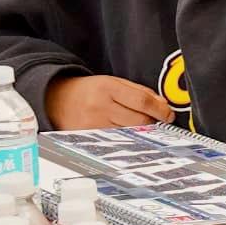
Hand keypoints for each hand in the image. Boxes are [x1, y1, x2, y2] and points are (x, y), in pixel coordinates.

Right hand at [44, 74, 170, 129]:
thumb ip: (138, 91)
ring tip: (143, 129)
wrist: (56, 99)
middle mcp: (99, 107)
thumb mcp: (112, 82)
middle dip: (153, 123)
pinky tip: (129, 137)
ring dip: (142, 133)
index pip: (142, 101)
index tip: (168, 114)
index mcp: (107, 88)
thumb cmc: (89, 91)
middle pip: (138, 121)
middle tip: (158, 123)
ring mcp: (93, 125)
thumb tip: (162, 104)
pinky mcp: (88, 139)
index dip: (160, 110)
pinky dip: (127, 140)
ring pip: (129, 134)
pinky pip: (115, 142)